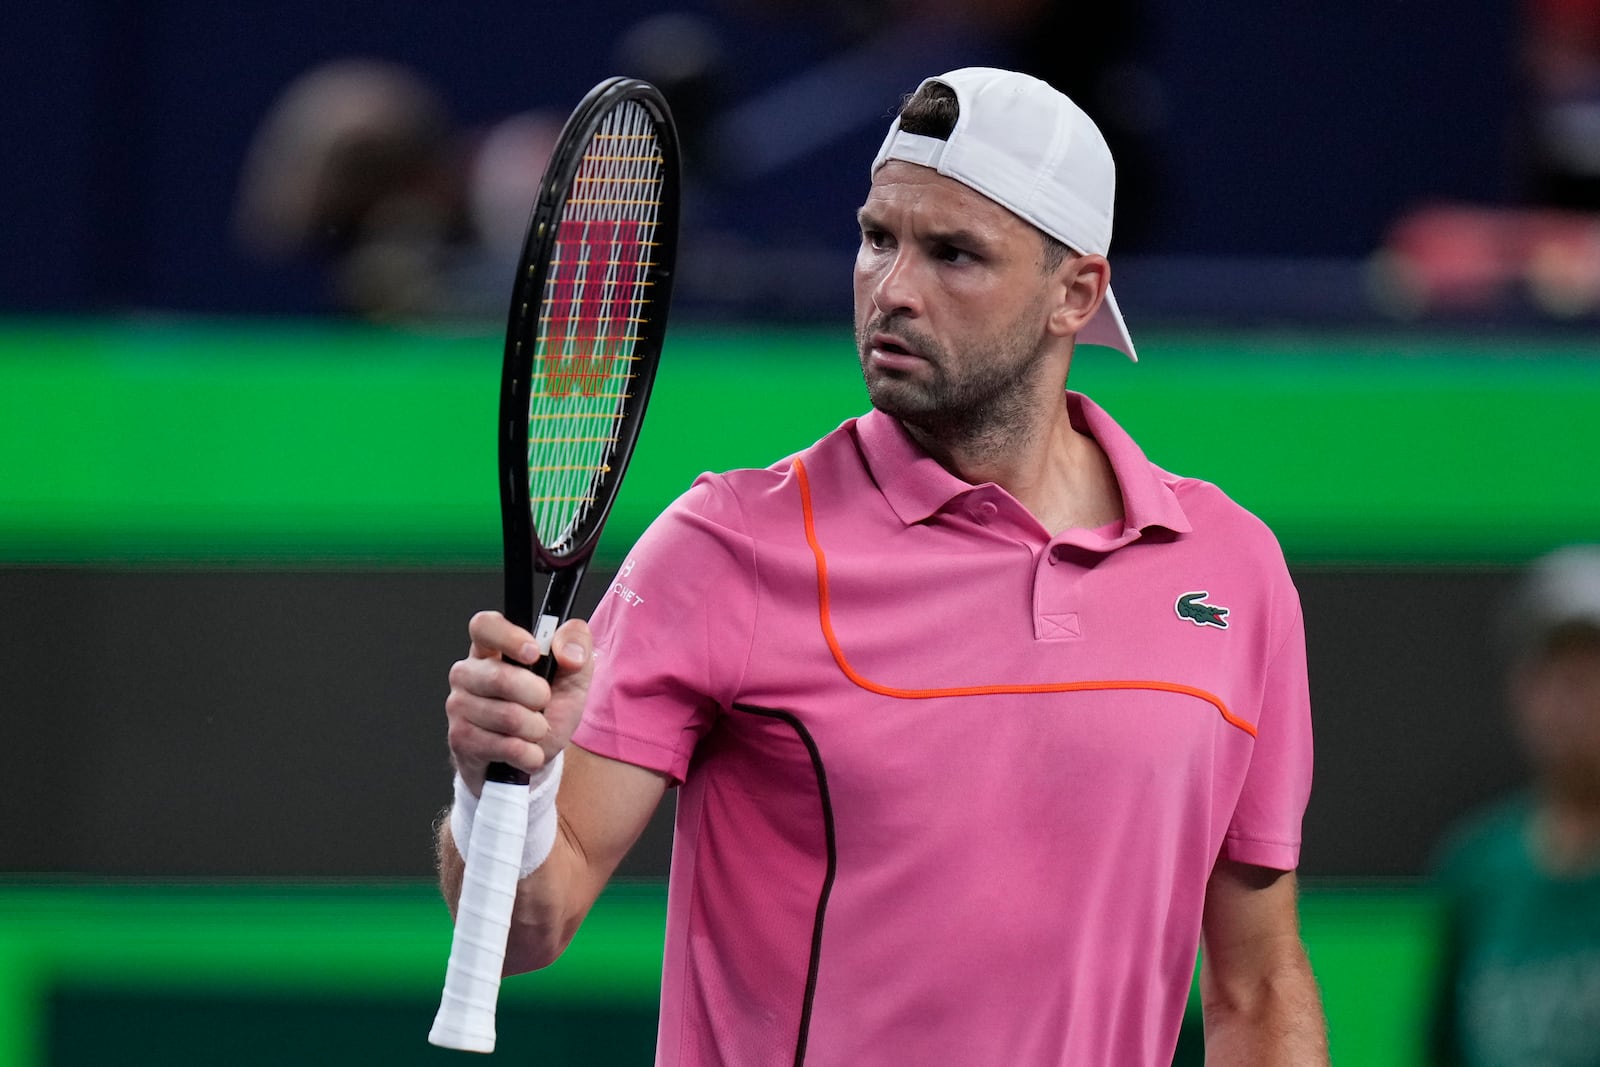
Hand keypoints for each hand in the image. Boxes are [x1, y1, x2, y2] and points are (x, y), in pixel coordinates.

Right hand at [444, 611, 594, 793]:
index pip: (484, 626)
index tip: (534, 653)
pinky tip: (527, 750)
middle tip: (544, 704)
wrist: (532, 756)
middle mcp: (467, 673)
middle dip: (538, 697)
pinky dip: (529, 753)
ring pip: (508, 717)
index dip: (508, 637)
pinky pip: (506, 746)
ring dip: (536, 729)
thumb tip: (568, 652)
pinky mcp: (460, 739)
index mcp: (491, 648)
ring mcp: (459, 705)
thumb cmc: (549, 708)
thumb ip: (577, 647)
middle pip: (500, 679)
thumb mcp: (573, 675)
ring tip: (535, 729)